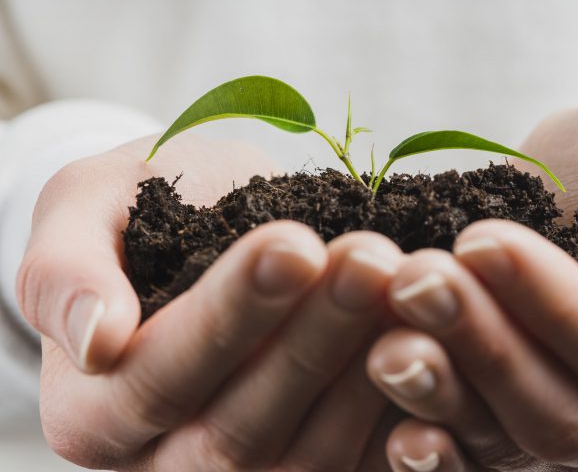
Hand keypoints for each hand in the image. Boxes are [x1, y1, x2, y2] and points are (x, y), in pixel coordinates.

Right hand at [18, 134, 403, 470]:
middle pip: (241, 426)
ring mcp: (241, 471)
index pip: (159, 376)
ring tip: (410, 285)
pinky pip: (357, 459)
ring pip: (308, 452)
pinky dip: (402, 408)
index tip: (293, 243)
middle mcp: (164, 461)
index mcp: (94, 411)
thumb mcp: (84, 210)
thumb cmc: (142, 208)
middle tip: (370, 259)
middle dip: (313, 338)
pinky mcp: (306, 459)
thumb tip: (94, 338)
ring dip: (366, 368)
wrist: (209, 223)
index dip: (231, 314)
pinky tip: (437, 341)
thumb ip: (64, 272)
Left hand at [365, 98, 577, 470]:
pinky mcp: (511, 438)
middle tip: (414, 279)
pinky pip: (475, 463)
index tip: (482, 240)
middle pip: (563, 413)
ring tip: (384, 342)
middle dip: (483, 345)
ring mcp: (572, 441)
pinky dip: (436, 455)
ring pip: (510, 442)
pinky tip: (395, 434)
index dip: (555, 306)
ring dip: (442, 394)